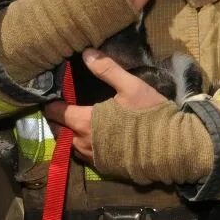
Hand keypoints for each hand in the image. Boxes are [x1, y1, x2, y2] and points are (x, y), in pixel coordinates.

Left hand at [45, 48, 166, 162]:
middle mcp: (83, 143)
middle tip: (60, 105)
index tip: (50, 94)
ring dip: (69, 133)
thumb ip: (107, 69)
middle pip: (60, 131)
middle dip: (57, 118)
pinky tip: (91, 135)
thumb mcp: (130, 86)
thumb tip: (87, 52)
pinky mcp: (104, 167)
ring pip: (71, 144)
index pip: (57, 113)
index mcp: (86, 122)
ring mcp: (93, 158)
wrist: (169, 149)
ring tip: (74, 120)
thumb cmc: (148, 114)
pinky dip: (82, 144)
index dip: (52, 103)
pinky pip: (84, 155)